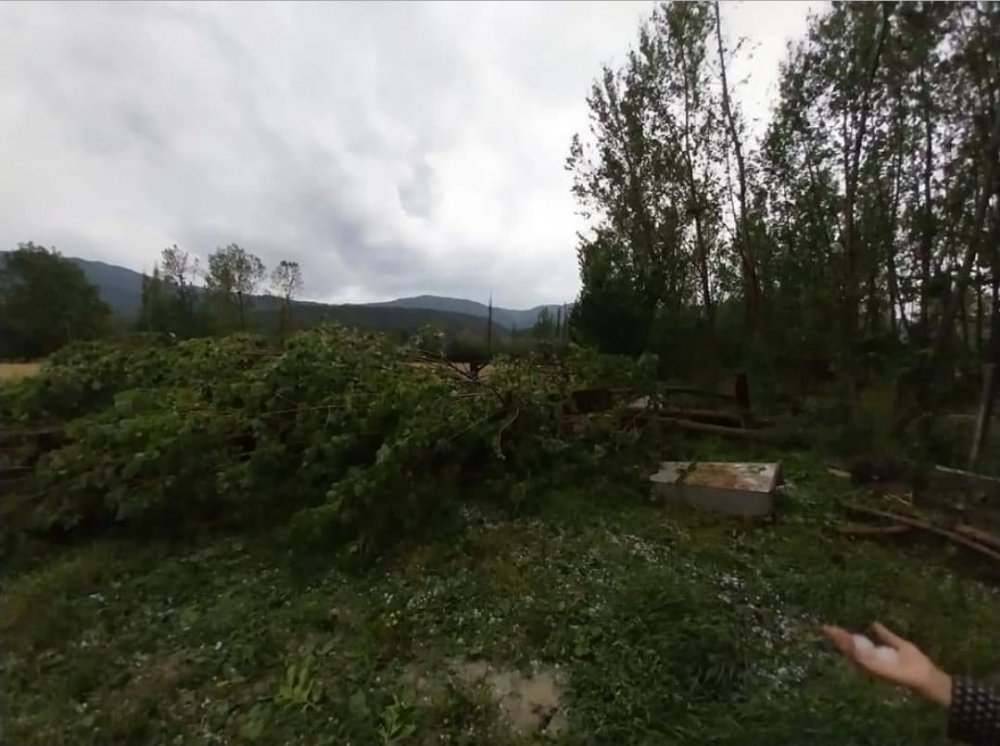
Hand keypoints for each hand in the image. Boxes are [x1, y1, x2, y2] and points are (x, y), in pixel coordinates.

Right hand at [822, 622, 952, 707]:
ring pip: (852, 653)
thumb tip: (873, 623)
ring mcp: (872, 666)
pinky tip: (846, 641)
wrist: (928, 677)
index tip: (832, 626)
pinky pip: (862, 659)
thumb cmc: (917, 663)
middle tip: (825, 627)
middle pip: (849, 649)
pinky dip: (853, 651)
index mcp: (875, 655)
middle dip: (837, 638)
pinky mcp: (877, 670)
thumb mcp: (900, 644)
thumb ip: (887, 636)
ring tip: (831, 631)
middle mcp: (871, 661)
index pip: (855, 644)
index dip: (843, 635)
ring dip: (841, 642)